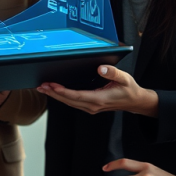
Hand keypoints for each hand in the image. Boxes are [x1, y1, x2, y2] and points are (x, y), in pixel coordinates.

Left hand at [37, 65, 157, 116]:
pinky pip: (73, 102)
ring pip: (69, 103)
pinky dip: (63, 97)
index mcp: (99, 99)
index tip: (52, 86)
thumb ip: (113, 72)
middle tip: (41, 86)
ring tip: (44, 88)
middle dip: (54, 93)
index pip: (76, 96)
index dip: (63, 91)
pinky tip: (56, 92)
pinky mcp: (90, 106)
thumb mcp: (124, 78)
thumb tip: (100, 68)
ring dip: (56, 96)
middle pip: (69, 100)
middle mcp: (93, 105)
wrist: (135, 101)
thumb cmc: (129, 89)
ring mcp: (91, 107)